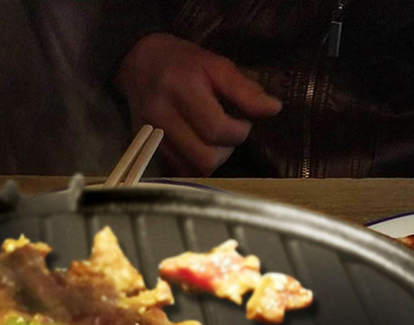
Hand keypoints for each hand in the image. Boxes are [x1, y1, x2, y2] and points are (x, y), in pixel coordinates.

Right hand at [114, 33, 282, 175]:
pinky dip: (194, 166)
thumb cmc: (183, 63)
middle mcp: (162, 115)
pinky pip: (179, 172)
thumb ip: (244, 89)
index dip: (238, 133)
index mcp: (181, 89)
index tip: (242, 123)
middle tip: (228, 135)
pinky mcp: (147, 149)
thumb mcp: (216, 65)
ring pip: (192, 170)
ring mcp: (151, 136)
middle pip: (205, 158)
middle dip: (226, 151)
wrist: (139, 63)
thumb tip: (274, 109)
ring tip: (214, 142)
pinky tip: (199, 149)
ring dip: (211, 161)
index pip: (217, 130)